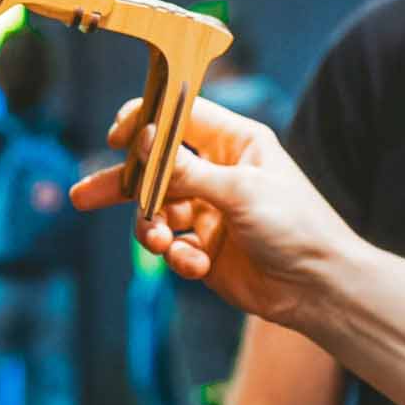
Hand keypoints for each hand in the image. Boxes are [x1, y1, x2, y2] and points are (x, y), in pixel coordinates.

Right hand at [68, 95, 357, 329]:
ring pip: (155, 210)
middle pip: (155, 166)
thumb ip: (188, 170)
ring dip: (149, 228)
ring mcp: (209, 211)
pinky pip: (171, 246)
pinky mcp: (204, 249)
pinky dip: (177, 256)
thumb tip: (143, 139)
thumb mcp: (241, 191)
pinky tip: (196, 265)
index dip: (145, 121)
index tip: (118, 137)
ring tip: (158, 242)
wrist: (319, 287)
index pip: (179, 116)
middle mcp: (218, 171)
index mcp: (235, 142)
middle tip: (85, 196)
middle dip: (122, 183)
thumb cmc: (295, 225)